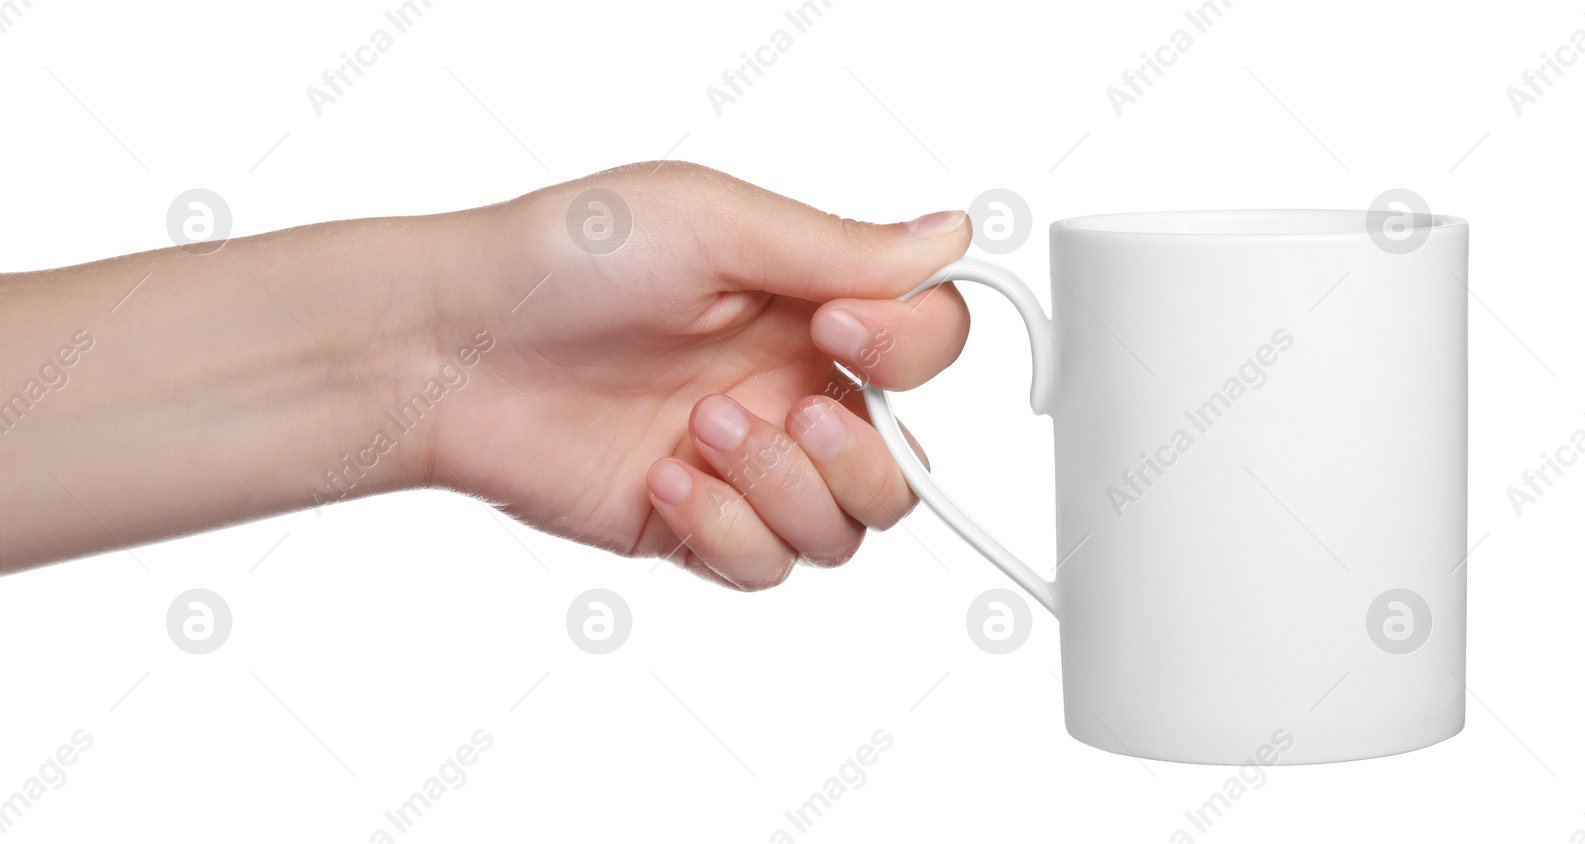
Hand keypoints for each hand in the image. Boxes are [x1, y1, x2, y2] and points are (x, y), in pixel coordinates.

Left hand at [427, 162, 971, 589]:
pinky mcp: (695, 526)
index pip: (928, 343)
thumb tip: (951, 238)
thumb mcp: (712, 222)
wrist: (449, 348)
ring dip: (783, 487)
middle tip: (783, 406)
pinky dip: (726, 528)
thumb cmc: (566, 258)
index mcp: (805, 304)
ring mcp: (744, 466)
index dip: (909, 349)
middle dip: (858, 451)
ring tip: (699, 431)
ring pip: (845, 530)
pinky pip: (766, 566)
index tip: (836, 325)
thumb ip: (838, 248)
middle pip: (902, 465)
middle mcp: (787, 386)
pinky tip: (663, 479)